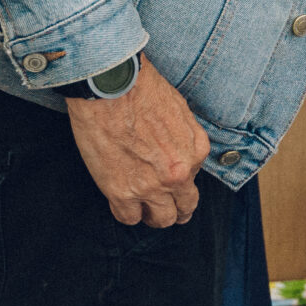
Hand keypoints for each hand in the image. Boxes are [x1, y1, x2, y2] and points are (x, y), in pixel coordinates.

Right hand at [65, 60, 209, 226]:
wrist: (111, 85)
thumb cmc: (142, 89)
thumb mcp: (181, 111)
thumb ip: (185, 138)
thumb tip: (181, 153)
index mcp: (195, 152)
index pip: (194, 179)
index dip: (181, 179)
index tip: (170, 179)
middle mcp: (178, 174)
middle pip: (184, 207)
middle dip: (176, 209)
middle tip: (166, 208)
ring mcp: (150, 186)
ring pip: (160, 219)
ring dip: (153, 216)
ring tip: (143, 209)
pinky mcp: (120, 191)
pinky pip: (128, 218)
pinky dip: (127, 213)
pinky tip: (122, 202)